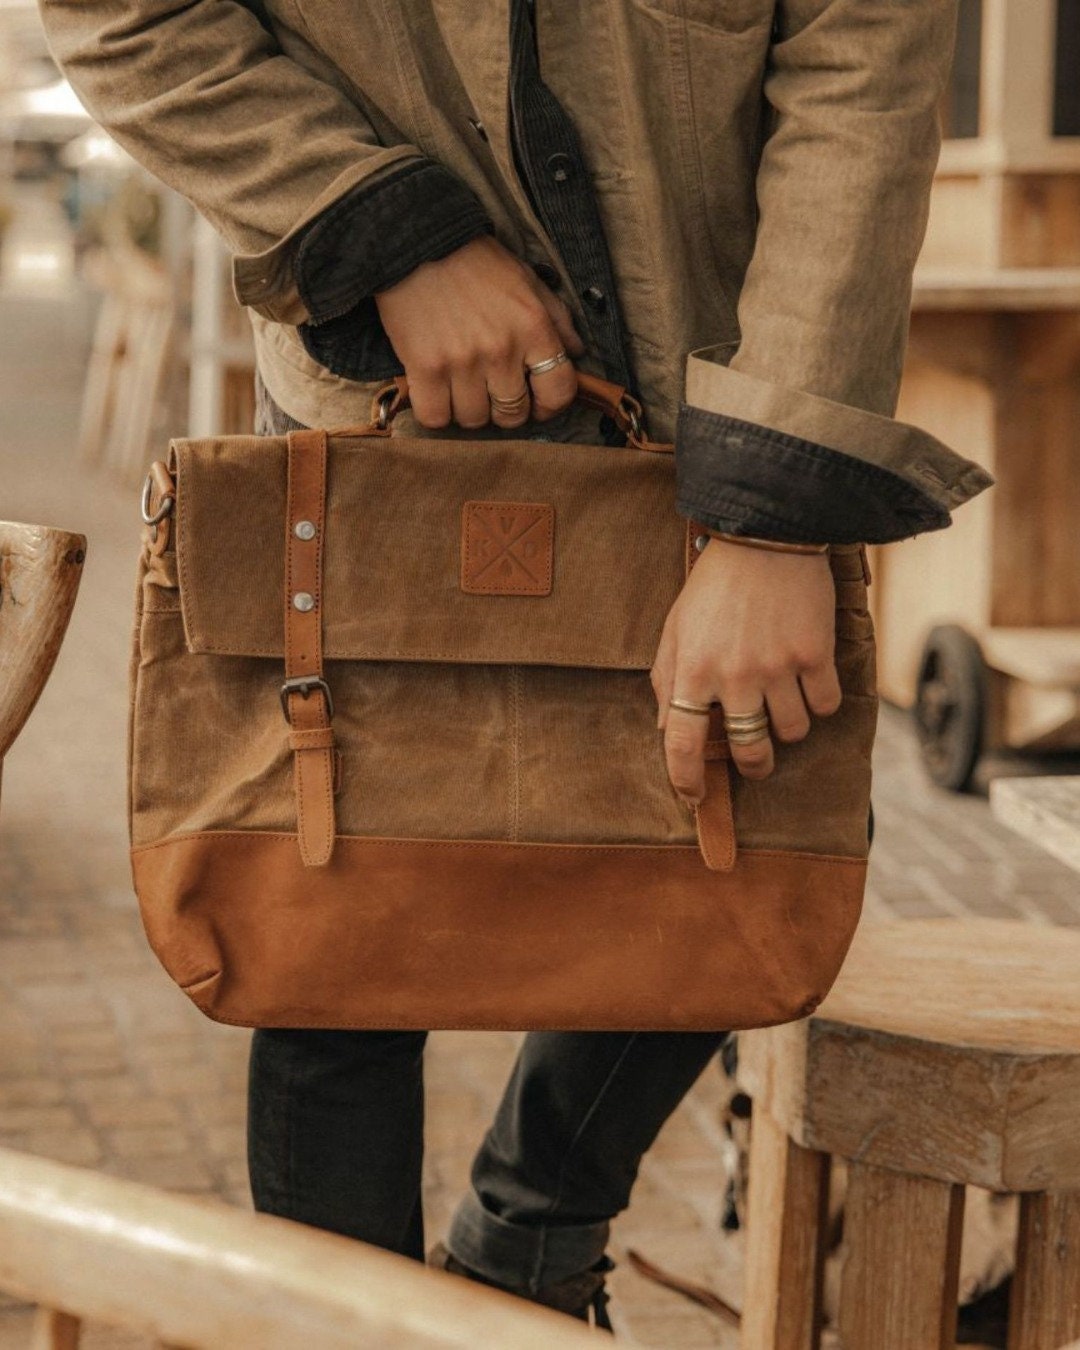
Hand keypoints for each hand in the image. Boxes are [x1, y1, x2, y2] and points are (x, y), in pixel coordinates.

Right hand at [373, 235, 585, 429]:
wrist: (417, 242)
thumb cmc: (474, 262)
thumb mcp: (526, 279)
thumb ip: (556, 318)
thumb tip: (576, 353)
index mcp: (532, 328)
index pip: (558, 392)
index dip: (550, 406)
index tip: (537, 403)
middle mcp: (501, 350)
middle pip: (513, 415)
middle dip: (506, 409)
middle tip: (493, 393)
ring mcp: (462, 362)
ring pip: (474, 420)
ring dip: (469, 410)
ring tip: (462, 388)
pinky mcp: (424, 368)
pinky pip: (436, 418)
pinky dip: (436, 413)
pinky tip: (436, 393)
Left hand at [651, 539, 841, 800]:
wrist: (766, 536)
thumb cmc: (714, 585)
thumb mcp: (675, 627)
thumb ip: (666, 679)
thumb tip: (665, 729)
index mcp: (691, 669)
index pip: (681, 743)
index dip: (685, 779)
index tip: (692, 797)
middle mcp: (733, 675)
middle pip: (748, 749)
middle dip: (754, 764)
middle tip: (757, 759)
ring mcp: (777, 667)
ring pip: (792, 732)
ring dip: (788, 727)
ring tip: (783, 702)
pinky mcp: (815, 654)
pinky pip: (825, 706)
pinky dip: (819, 703)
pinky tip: (810, 682)